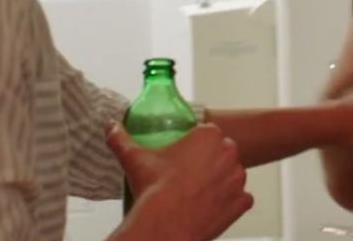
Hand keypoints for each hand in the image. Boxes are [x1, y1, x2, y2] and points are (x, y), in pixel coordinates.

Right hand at [107, 123, 252, 240]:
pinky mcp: (242, 202)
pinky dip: (231, 203)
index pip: (208, 133)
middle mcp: (229, 153)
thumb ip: (122, 139)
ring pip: (233, 175)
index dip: (196, 145)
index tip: (185, 156)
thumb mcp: (135, 158)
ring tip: (199, 192)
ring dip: (222, 181)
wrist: (165, 226)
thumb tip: (110, 127)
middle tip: (190, 176)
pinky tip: (214, 207)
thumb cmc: (154, 189)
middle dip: (211, 162)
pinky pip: (242, 199)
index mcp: (209, 136)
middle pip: (223, 152)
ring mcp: (238, 179)